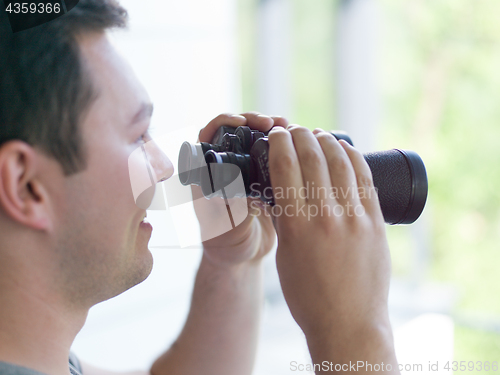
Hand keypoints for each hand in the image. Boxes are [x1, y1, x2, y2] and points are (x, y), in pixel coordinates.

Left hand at [193, 112, 287, 266]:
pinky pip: (272, 155)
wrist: (244, 256)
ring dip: (273, 130)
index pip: (207, 136)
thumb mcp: (226, 225)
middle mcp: (223, 168)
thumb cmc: (226, 244)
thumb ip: (231, 204)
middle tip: (273, 123)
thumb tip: (237, 179)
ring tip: (290, 128)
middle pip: (235, 131)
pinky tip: (299, 144)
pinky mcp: (263, 177)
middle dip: (254, 120)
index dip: (223, 123)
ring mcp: (245, 171)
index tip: (241, 122)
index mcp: (205, 174)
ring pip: (255, 139)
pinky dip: (285, 146)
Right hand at [267, 125, 391, 341]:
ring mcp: (354, 218)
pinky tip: (345, 148)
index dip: (280, 143)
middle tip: (296, 130)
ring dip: (327, 141)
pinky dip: (353, 157)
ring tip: (319, 134)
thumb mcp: (285, 257)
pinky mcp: (375, 223)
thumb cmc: (309, 297)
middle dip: (301, 135)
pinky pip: (365, 179)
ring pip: (341, 162)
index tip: (278, 134)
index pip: (285, 168)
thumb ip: (285, 221)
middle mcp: (326, 217)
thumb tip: (284, 191)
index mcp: (296, 227)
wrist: (348, 324)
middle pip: (313, 158)